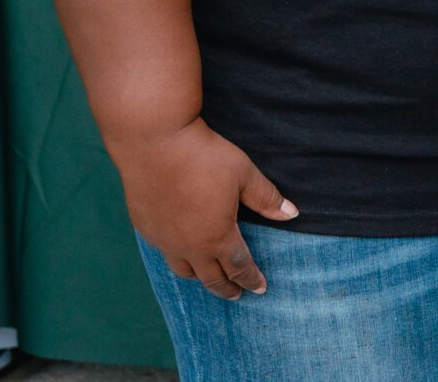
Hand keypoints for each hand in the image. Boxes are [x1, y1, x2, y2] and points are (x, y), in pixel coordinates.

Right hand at [111, 119, 296, 299]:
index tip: (260, 288)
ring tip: (208, 277)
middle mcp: (189, 246)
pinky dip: (177, 257)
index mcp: (217, 237)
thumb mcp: (243, 174)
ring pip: (183, 270)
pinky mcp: (145, 228)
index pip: (239, 265)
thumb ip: (267, 198)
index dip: (251, 278)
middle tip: (237, 294)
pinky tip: (180, 250)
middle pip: (210, 277)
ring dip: (199, 277)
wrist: (154, 143)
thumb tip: (292, 214)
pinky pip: (164, 252)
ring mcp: (163, 240)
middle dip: (227, 287)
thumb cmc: (203, 156)